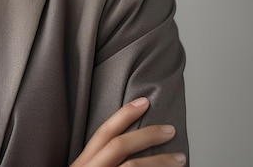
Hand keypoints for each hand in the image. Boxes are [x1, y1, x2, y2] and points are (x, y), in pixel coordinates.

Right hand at [70, 98, 186, 166]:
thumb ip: (96, 161)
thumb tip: (120, 149)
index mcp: (81, 162)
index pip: (103, 132)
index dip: (124, 115)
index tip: (143, 101)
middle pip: (119, 146)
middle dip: (147, 136)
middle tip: (170, 130)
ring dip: (159, 161)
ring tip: (180, 158)